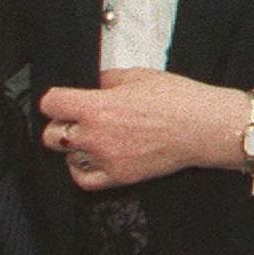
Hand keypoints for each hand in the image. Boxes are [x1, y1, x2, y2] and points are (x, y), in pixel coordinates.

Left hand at [40, 70, 250, 189]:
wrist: (202, 126)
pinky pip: (83, 179)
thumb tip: (98, 83)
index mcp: (97, 106)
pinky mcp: (119, 176)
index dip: (55, 98)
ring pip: (67, 156)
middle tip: (74, 117)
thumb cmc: (177, 99)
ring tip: (90, 135)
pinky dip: (80, 169)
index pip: (51, 103)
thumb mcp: (138, 75)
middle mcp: (95, 135)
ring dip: (74, 145)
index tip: (61, 99)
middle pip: (51, 134)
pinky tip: (89, 159)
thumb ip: (109, 79)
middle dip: (60, 123)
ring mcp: (106, 159)